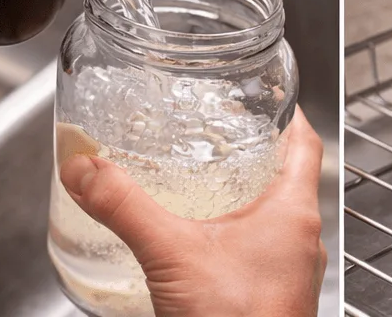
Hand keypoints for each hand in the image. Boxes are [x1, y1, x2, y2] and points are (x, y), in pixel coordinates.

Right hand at [59, 108, 327, 316]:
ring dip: (237, 198)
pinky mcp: (268, 301)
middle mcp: (299, 241)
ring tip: (198, 185)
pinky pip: (254, 256)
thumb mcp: (172, 254)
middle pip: (283, 178)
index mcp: (294, 213)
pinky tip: (193, 248)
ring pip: (269, 220)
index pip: (305, 143)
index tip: (265, 96)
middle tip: (215, 134)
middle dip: (247, 154)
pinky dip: (228, 240)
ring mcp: (287, 275)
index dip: (286, 113)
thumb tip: (86, 168)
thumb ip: (124, 206)